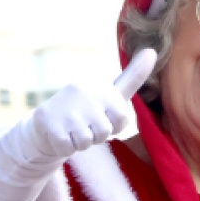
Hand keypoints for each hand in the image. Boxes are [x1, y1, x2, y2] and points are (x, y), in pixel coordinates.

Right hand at [23, 48, 155, 159]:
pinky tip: (60, 135)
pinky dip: (65, 149)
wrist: (47, 123)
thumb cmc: (87, 109)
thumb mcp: (112, 93)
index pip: (122, 118)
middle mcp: (82, 92)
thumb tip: (152, 51)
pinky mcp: (50, 125)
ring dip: (80, 143)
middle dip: (96, 136)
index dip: (114, 125)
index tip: (103, 116)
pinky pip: (68, 149)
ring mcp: (65, 108)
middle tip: (84, 124)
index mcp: (100, 86)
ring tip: (72, 129)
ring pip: (86, 142)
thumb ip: (133, 77)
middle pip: (105, 132)